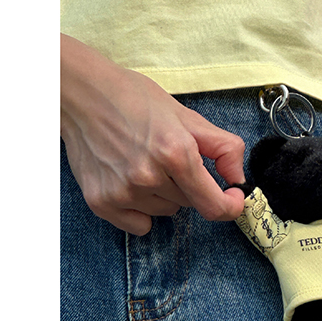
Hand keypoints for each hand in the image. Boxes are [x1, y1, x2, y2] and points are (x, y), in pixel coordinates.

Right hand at [60, 39, 246, 235]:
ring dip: (162, 194)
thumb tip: (238, 178)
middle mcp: (149, 177)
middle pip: (189, 203)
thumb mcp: (185, 115)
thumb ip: (221, 146)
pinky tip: (128, 181)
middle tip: (166, 155)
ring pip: (165, 212)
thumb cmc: (133, 99)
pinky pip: (140, 225)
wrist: (82, 95)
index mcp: (175, 152)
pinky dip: (140, 209)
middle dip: (187, 183)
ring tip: (142, 161)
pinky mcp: (102, 203)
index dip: (231, 205)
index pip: (214, 206)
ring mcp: (123, 193)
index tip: (232, 196)